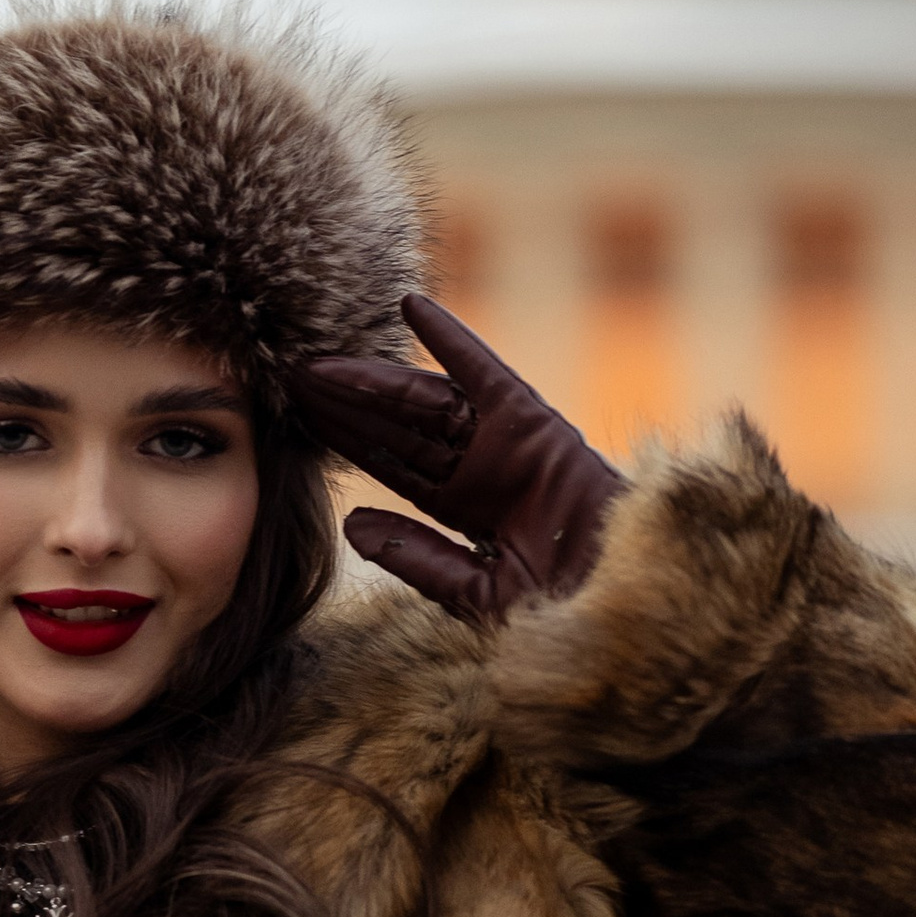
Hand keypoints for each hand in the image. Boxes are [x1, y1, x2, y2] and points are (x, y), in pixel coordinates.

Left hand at [291, 293, 622, 624]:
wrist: (630, 600)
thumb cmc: (564, 611)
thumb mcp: (478, 592)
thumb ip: (418, 559)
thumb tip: (352, 524)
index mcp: (464, 511)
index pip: (390, 468)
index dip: (343, 443)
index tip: (293, 421)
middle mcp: (478, 469)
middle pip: (395, 430)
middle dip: (342, 406)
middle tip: (285, 378)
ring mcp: (502, 442)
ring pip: (423, 401)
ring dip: (372, 378)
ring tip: (318, 360)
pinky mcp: (531, 420)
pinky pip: (484, 371)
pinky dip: (450, 338)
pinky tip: (410, 305)